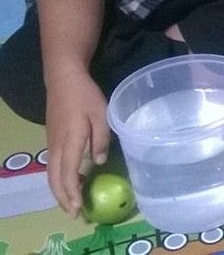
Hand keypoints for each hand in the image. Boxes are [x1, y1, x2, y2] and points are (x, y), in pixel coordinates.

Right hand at [45, 74, 110, 217]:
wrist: (63, 79)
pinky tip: (74, 179)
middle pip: (55, 179)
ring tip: (73, 201)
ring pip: (52, 173)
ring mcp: (52, 143)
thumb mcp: (101, 114)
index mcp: (70, 140)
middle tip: (74, 214)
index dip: (72, 192)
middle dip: (64, 198)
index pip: (68, 174)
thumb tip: (98, 162)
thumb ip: (101, 139)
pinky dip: (60, 178)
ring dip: (61, 190)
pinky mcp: (52, 139)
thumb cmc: (85, 96)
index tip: (78, 208)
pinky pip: (53, 165)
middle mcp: (57, 146)